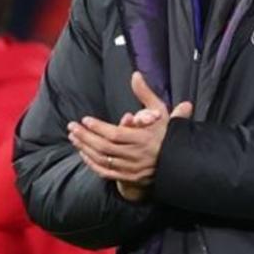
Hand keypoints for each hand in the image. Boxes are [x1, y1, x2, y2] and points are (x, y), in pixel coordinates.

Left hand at [68, 72, 191, 200]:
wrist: (180, 162)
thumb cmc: (167, 134)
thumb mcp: (160, 112)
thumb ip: (146, 94)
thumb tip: (136, 75)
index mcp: (145, 139)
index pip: (116, 134)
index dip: (98, 128)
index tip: (85, 120)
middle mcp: (138, 156)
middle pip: (105, 147)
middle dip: (86, 137)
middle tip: (72, 127)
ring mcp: (133, 169)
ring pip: (103, 160)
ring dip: (86, 149)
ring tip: (74, 137)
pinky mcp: (130, 178)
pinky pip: (106, 172)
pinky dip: (93, 164)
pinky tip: (83, 154)